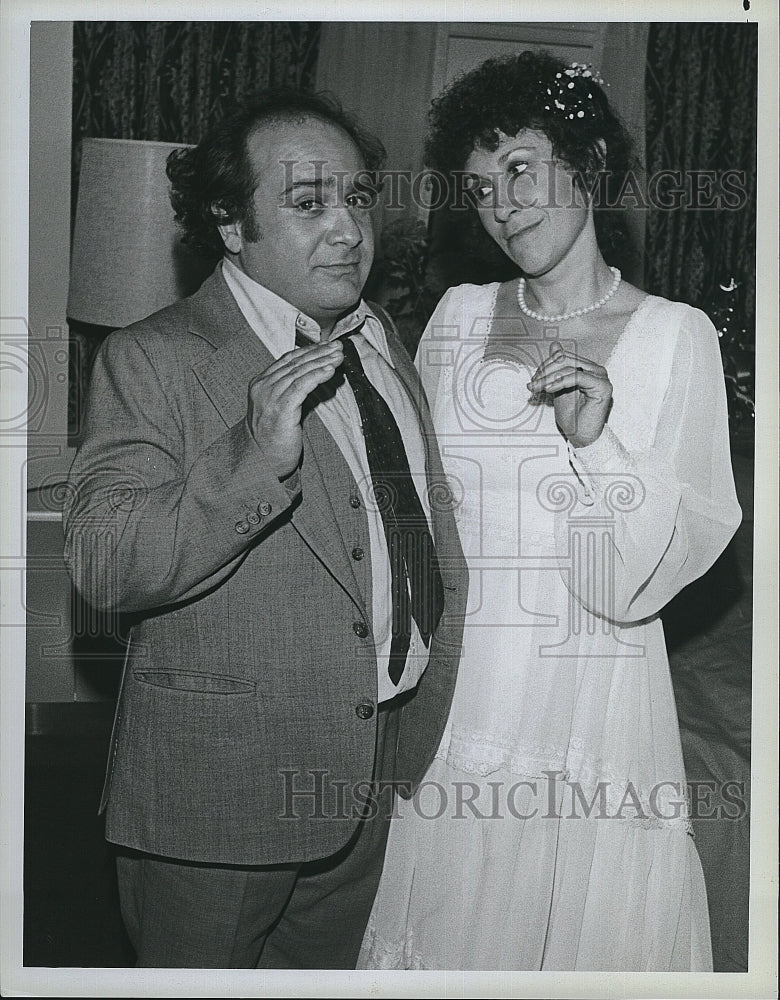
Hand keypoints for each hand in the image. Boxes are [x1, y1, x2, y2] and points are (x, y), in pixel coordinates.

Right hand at [247, 340, 343, 478]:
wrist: (261, 464)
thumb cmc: (273, 439)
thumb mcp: (278, 409)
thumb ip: (290, 391)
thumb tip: (315, 376)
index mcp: (260, 384)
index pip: (288, 360)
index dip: (309, 351)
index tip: (327, 346)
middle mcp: (263, 387)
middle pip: (295, 363)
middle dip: (319, 352)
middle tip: (338, 346)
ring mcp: (269, 397)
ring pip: (299, 372)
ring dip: (322, 361)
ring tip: (339, 356)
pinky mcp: (280, 409)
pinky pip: (301, 387)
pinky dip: (316, 376)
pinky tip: (330, 370)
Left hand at [527, 341, 611, 448]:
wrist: (581, 436)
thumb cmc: (572, 416)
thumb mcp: (559, 387)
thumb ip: (557, 368)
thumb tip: (554, 345)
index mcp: (587, 368)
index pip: (563, 356)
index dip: (545, 366)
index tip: (533, 381)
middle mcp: (596, 370)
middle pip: (566, 359)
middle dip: (545, 370)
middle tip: (533, 384)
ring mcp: (601, 377)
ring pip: (570, 366)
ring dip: (549, 377)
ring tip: (538, 388)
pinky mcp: (602, 386)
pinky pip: (578, 376)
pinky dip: (561, 381)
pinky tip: (549, 389)